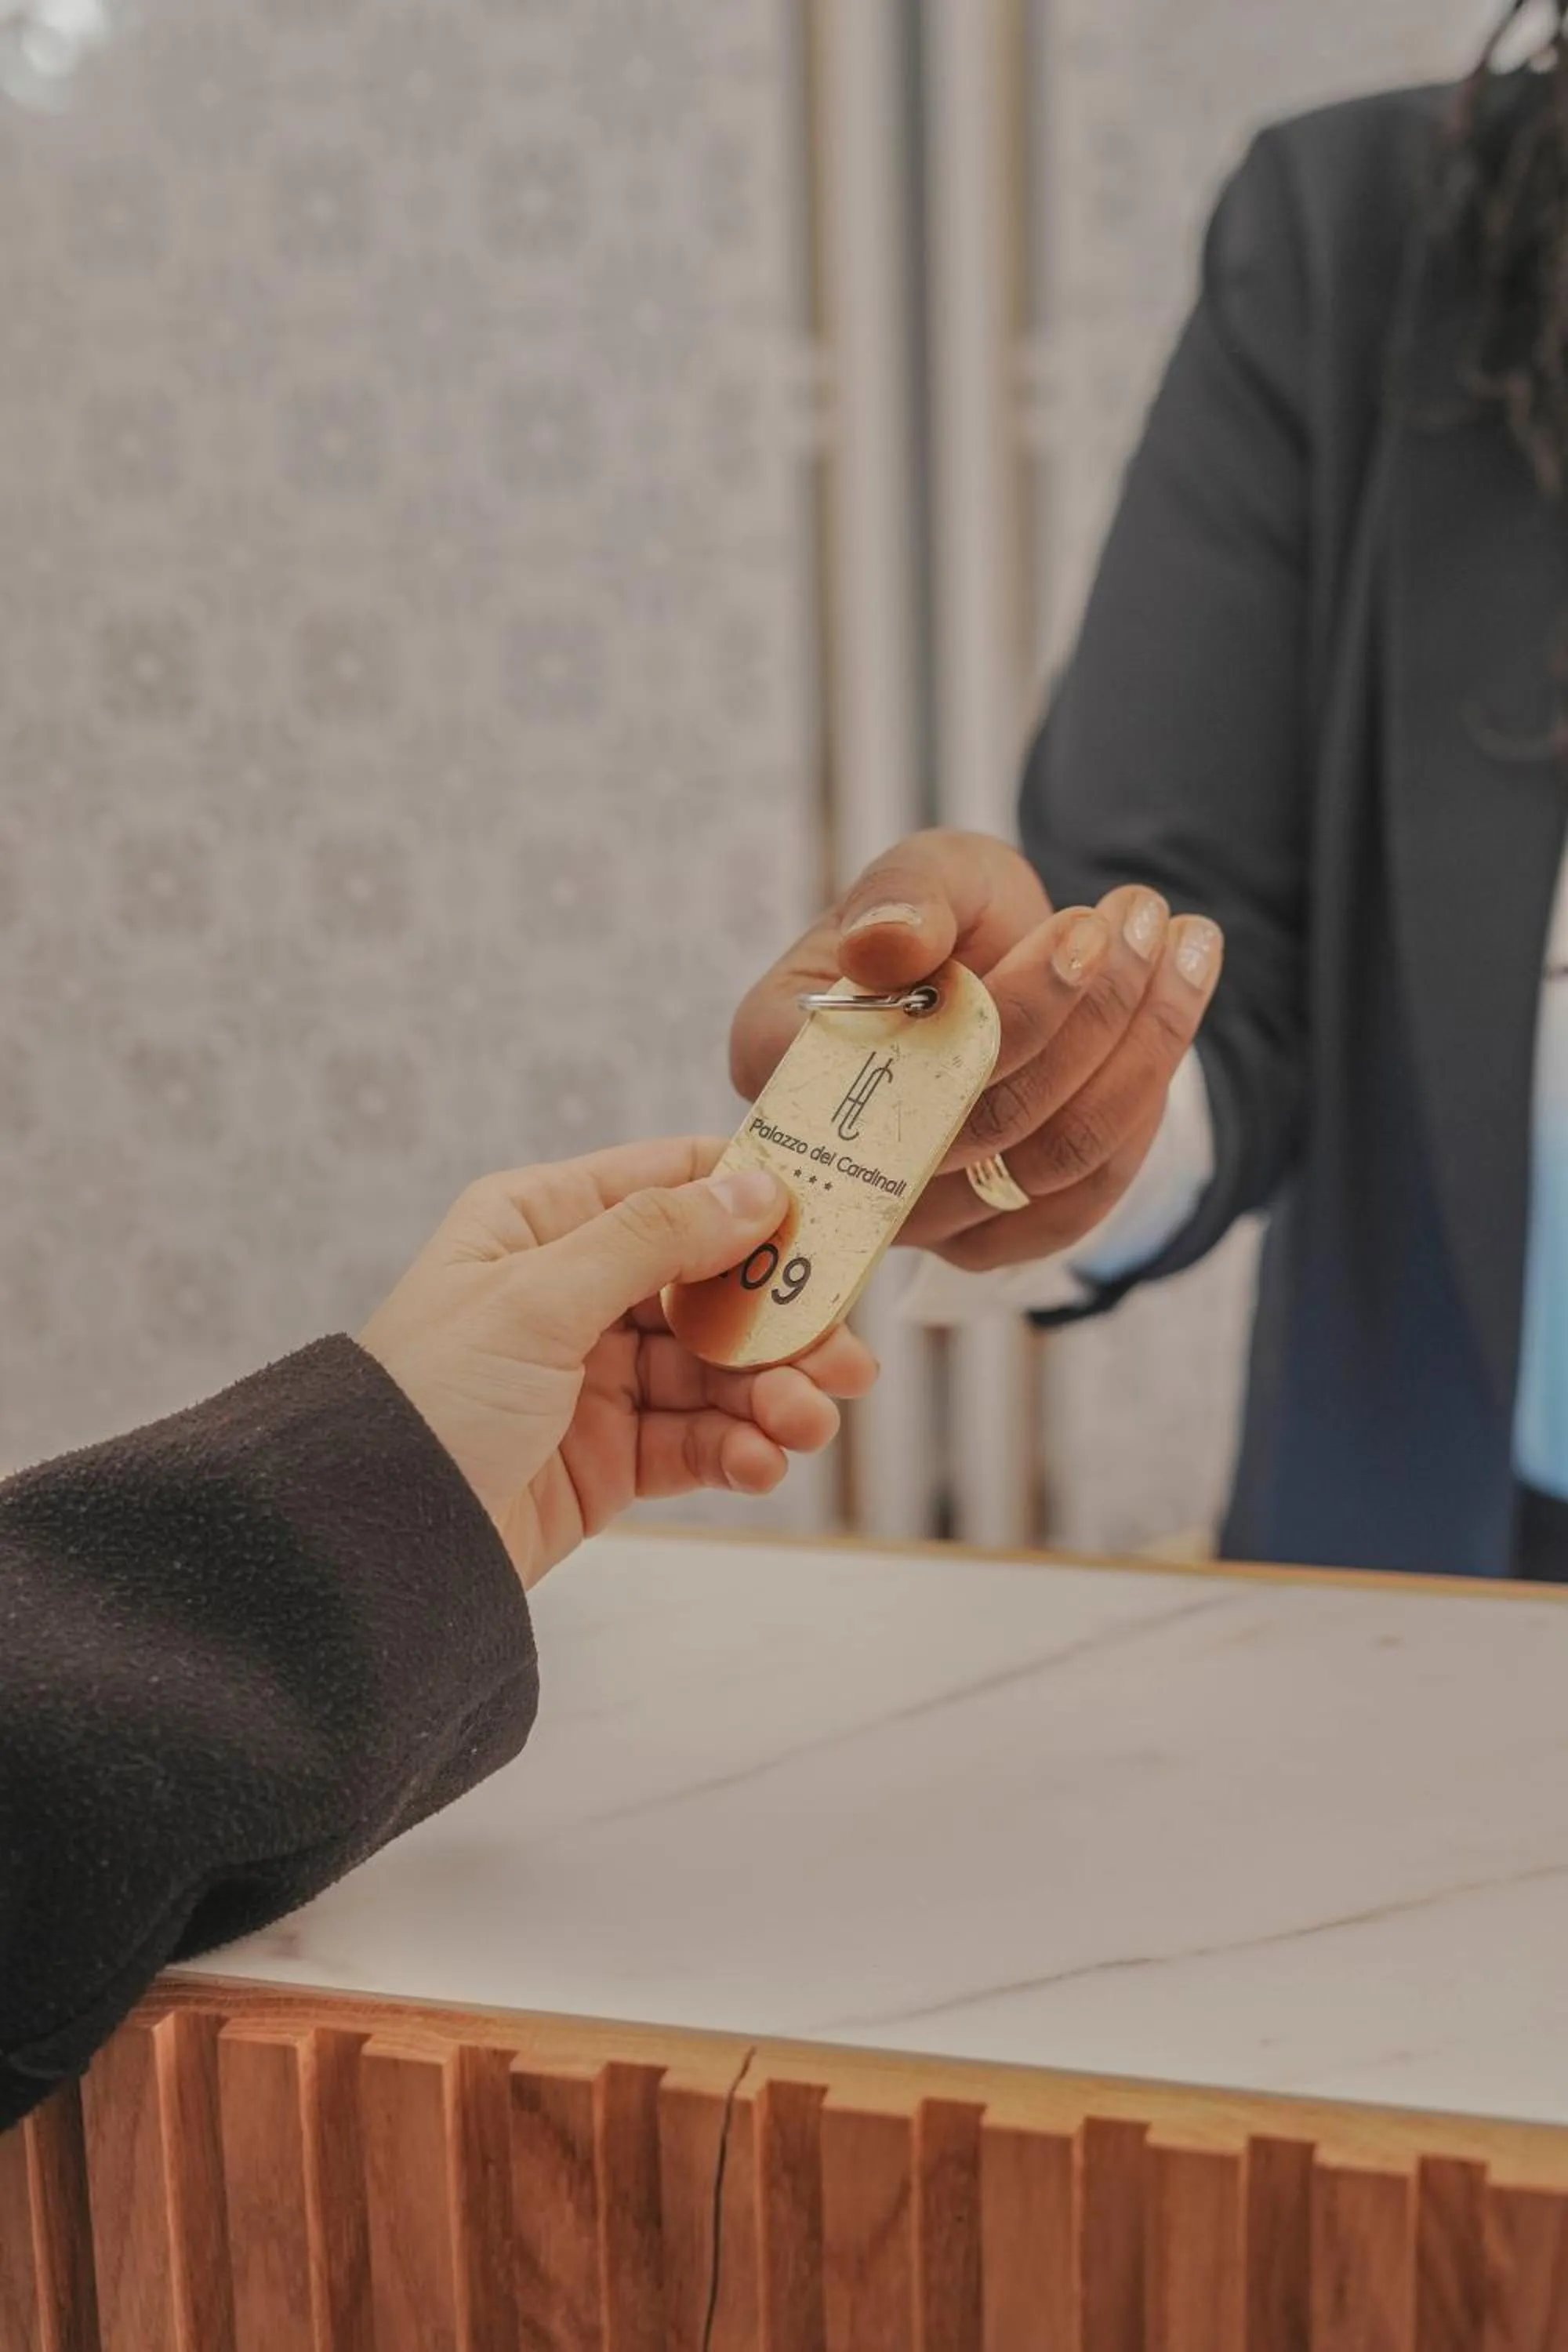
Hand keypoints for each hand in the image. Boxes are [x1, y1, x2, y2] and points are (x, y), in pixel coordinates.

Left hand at [359, 1139, 876, 1589]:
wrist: (370, 1547)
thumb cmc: (428, 1399)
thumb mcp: (538, 1299)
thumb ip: (653, 1238)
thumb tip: (755, 1186)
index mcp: (540, 1225)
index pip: (670, 1183)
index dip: (754, 1199)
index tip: (834, 1225)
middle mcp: (572, 1292)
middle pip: (710, 1286)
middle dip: (781, 1323)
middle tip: (846, 1357)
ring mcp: (594, 1377)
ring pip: (715, 1371)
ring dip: (771, 1395)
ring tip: (806, 1424)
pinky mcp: (609, 1457)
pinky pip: (696, 1439)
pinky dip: (737, 1448)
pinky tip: (759, 1463)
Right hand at [730, 828, 1222, 1271]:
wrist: (994, 971)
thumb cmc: (940, 918)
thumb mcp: (927, 872)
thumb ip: (903, 894)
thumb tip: (886, 944)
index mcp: (782, 1059)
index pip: (898, 1059)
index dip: (1006, 1006)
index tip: (1085, 926)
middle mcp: (835, 1161)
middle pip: (986, 1115)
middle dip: (1092, 1011)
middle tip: (1142, 915)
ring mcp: (913, 1217)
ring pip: (1048, 1157)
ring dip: (1139, 1047)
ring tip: (1182, 943)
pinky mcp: (989, 1243)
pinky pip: (1086, 1196)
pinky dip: (1145, 1103)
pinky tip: (1172, 1013)